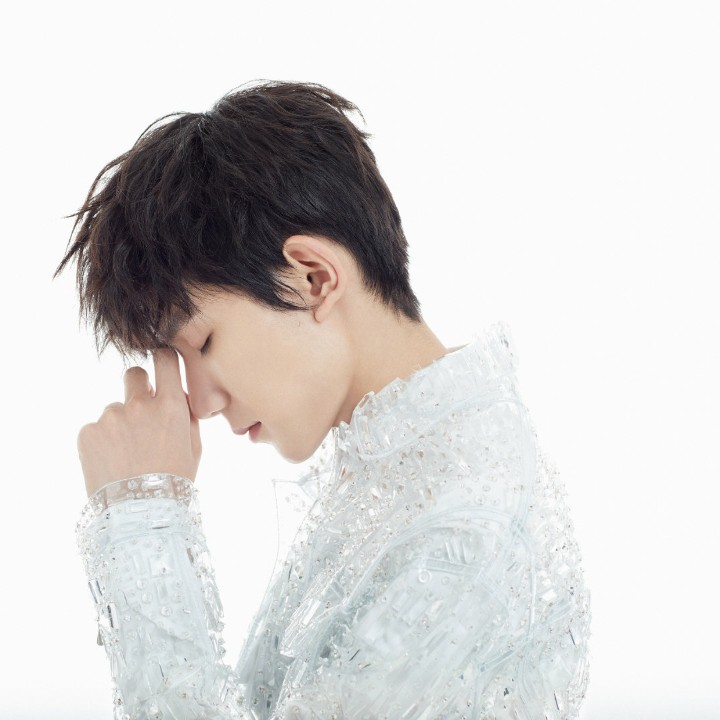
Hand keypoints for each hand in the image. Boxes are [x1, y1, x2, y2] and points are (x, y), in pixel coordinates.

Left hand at [77, 348, 201, 496]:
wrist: (138, 516)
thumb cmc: (173, 483)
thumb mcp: (193, 447)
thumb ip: (186, 415)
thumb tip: (177, 395)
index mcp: (170, 405)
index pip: (165, 359)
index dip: (163, 360)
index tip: (162, 367)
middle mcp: (139, 404)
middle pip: (133, 374)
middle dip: (138, 388)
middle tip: (141, 413)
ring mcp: (110, 417)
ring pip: (115, 409)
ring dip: (121, 424)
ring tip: (127, 456)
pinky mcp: (87, 432)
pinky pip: (97, 428)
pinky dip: (104, 441)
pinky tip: (113, 463)